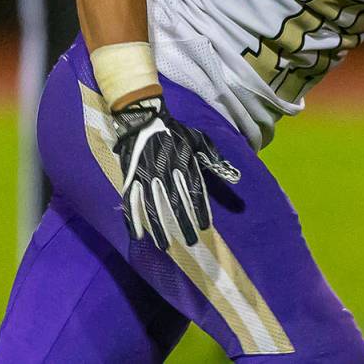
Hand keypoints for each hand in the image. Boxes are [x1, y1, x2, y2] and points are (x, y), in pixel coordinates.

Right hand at [112, 96, 239, 250]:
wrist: (143, 118)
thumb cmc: (173, 131)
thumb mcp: (197, 138)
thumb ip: (213, 156)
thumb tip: (232, 173)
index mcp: (184, 161)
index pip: (194, 190)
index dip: (200, 209)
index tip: (205, 226)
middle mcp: (165, 170)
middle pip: (176, 201)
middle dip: (183, 223)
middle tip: (190, 242)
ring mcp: (146, 174)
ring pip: (154, 205)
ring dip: (160, 227)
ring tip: (166, 245)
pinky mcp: (131, 177)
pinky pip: (131, 200)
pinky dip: (132, 218)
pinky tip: (138, 235)